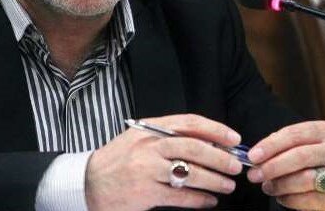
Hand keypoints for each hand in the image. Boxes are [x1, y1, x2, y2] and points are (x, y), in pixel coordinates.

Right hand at [85, 114, 244, 210]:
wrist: (88, 183)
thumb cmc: (120, 160)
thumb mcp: (141, 139)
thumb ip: (169, 137)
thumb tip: (210, 142)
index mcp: (150, 128)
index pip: (189, 123)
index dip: (215, 130)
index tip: (234, 138)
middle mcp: (149, 146)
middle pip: (193, 148)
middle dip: (219, 157)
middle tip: (235, 166)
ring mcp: (146, 170)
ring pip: (190, 173)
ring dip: (214, 180)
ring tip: (227, 186)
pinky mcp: (145, 194)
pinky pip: (179, 196)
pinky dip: (199, 199)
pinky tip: (209, 201)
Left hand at [246, 121, 324, 210]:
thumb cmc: (312, 160)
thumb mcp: (301, 144)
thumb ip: (281, 145)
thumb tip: (257, 155)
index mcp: (324, 131)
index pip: (294, 134)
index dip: (271, 145)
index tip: (252, 156)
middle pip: (300, 156)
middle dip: (272, 166)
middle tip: (254, 175)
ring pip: (305, 179)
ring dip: (280, 184)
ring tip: (267, 187)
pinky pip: (309, 199)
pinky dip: (290, 199)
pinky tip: (281, 196)